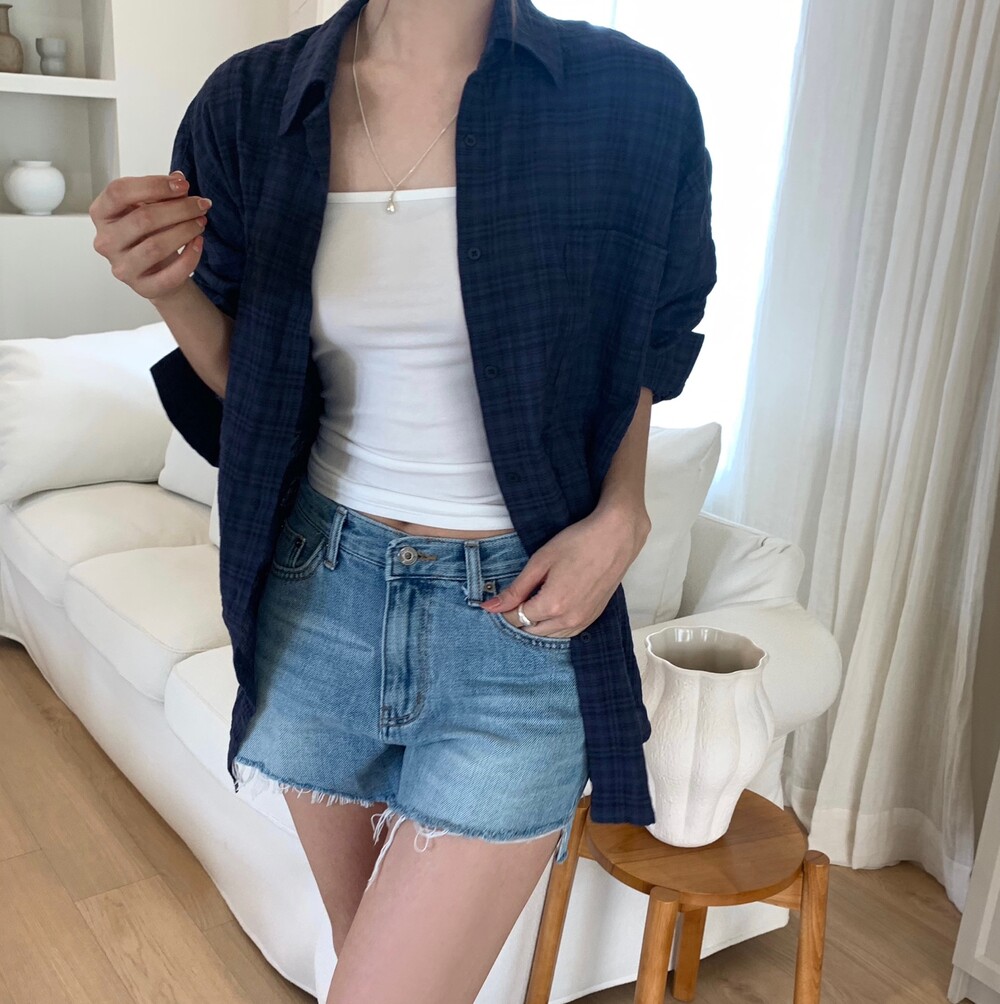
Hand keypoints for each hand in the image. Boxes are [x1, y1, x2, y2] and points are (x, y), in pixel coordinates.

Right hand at [89, 172, 210, 302]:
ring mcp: (122, 267)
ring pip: (156, 246)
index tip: (183, 184)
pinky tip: (199, 243)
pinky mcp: (142, 287)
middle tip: (201, 205)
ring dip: (185, 231)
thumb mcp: (150, 209)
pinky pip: (171, 274)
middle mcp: (106, 241)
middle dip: (178, 208)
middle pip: (143, 219)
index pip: (119, 192)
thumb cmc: (150, 235)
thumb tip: (179, 179)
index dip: (153, 185)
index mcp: (102, 214)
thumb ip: (160, 194)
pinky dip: (190, 257)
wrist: (159, 273)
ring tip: (201, 222)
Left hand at [479, 503, 650, 639]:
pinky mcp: (593, 617)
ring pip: (549, 635)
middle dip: (519, 619)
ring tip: (532, 603)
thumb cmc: (578, 543)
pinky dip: (554, 626)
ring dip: (537, 625)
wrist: (615, 538)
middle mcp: (568, 619)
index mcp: (552, 605)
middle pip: (531, 631)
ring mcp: (583, 620)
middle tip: (516, 599)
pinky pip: (567, 632)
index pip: (516, 619)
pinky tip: (551, 609)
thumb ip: (516, 589)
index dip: (505, 610)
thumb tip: (491, 607)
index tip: (500, 599)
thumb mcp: (540, 562)